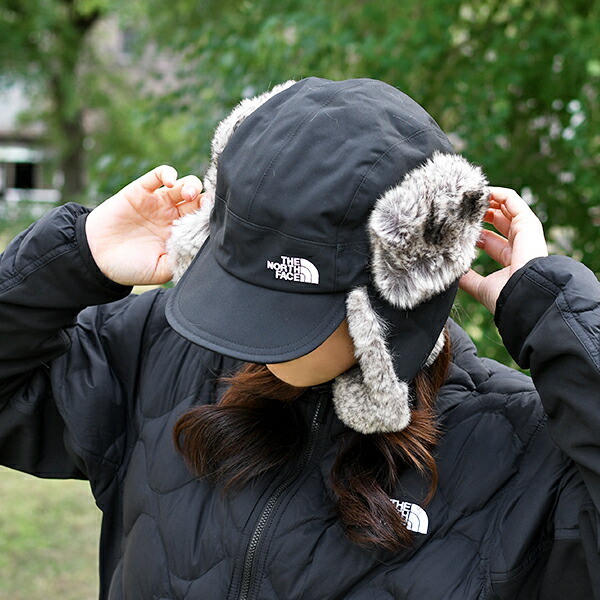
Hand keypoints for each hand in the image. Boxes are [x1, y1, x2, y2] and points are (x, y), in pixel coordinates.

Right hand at [85, 165, 201, 285]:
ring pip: (184, 184)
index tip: (215, 220)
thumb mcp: (161, 270)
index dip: (211, 217)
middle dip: (205, 200)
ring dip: (192, 186)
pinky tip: (169, 182)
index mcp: (181, 233)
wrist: (97, 257)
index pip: (203, 219)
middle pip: (198, 200)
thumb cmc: (130, 268)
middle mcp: (173, 215)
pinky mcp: (141, 190)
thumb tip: (204, 253)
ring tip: (188, 195)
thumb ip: (182, 260)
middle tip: (203, 206)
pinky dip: (168, 173)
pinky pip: (159, 174)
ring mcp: (158, 201)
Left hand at [459, 187, 547, 313]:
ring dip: (487, 200)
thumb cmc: (504, 295)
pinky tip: (479, 191)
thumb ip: (467, 279)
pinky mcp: (527, 221)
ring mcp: (524, 232)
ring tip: (467, 195)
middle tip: (461, 209)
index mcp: (509, 260)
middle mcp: (518, 244)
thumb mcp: (480, 287)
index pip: (489, 240)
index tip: (455, 228)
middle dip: (480, 213)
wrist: (523, 294)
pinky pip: (512, 200)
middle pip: (497, 221)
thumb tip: (451, 276)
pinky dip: (496, 193)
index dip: (474, 232)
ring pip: (504, 207)